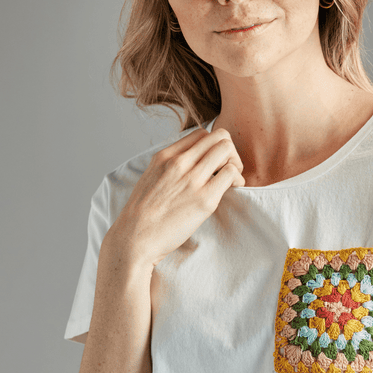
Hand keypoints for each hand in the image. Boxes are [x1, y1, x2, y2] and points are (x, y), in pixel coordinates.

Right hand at [109, 127, 244, 268]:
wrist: (135, 238)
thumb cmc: (142, 215)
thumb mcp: (151, 178)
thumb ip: (169, 167)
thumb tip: (189, 165)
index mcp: (165, 156)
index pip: (201, 134)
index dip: (213, 146)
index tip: (213, 163)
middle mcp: (179, 162)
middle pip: (218, 137)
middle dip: (229, 151)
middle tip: (227, 169)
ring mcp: (192, 179)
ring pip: (227, 149)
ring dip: (235, 163)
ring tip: (231, 180)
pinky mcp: (204, 199)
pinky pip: (231, 174)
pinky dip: (237, 179)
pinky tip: (232, 190)